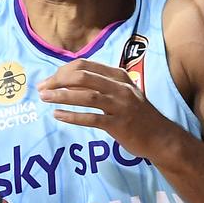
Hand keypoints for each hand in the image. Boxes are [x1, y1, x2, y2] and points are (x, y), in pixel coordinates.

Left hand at [37, 59, 176, 158]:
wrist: (161, 137)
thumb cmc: (138, 115)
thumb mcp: (123, 93)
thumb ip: (101, 85)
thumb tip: (69, 81)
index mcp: (119, 76)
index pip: (86, 65)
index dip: (63, 70)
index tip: (49, 80)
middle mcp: (120, 88)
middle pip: (84, 77)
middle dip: (59, 81)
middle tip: (42, 89)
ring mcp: (120, 106)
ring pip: (86, 96)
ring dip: (62, 96)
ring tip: (45, 99)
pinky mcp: (119, 125)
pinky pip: (92, 118)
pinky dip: (73, 116)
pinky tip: (59, 116)